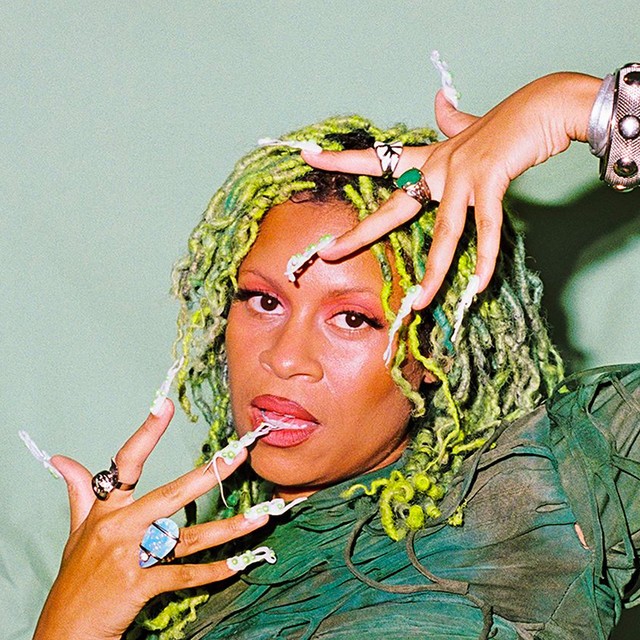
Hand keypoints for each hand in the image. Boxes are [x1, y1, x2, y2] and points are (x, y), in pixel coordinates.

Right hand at [34, 400, 268, 639]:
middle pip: (170, 495)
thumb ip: (78, 492)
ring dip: (229, 528)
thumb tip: (61, 460)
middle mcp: (119, 528)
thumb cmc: (76, 578)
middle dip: (208, 474)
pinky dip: (215, 571)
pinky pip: (185, 575)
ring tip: (261, 515)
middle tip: (239, 454)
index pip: (126, 463)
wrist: (64, 631)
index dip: (146, 433)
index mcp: (105, 510)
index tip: (165, 405)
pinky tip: (241, 563)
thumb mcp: (76, 531)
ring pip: (189, 538)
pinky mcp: (140, 587)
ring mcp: (131, 558)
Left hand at [302, 72, 600, 307]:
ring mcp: (464, 174)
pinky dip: (486, 257)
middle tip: (329, 254)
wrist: (548, 105)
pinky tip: (478, 284)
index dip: (343, 161)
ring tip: (422, 303)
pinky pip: (487, 227)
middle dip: (362, 234)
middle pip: (393, 207)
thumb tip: (439, 102)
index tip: (308, 156)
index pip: (378, 161)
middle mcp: (440, 167)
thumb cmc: (511, 121)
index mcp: (432, 157)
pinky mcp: (492, 179)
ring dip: (436, 272)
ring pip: (445, 232)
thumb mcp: (472, 126)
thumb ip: (452, 120)